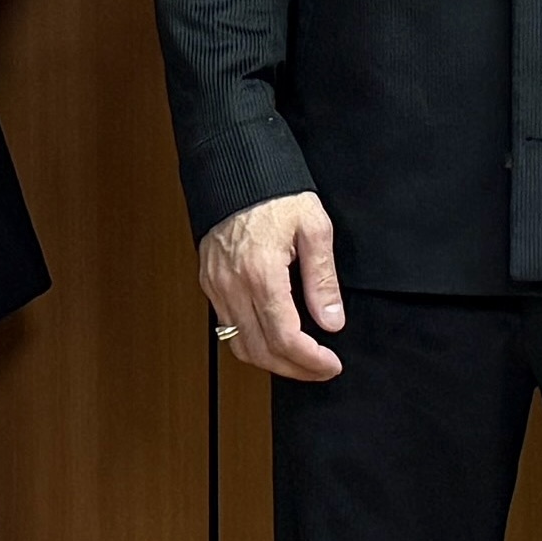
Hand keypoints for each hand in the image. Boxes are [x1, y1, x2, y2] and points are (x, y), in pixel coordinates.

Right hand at [198, 192, 348, 381]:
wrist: (235, 171)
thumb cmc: (276, 194)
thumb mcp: (314, 228)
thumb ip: (322, 278)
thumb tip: (332, 321)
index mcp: (262, 272)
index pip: (285, 337)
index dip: (310, 360)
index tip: (331, 364)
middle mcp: (233, 285)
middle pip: (261, 351)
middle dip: (294, 369)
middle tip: (321, 369)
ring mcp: (216, 286)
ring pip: (240, 346)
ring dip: (272, 362)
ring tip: (301, 361)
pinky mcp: (209, 284)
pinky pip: (227, 329)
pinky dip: (252, 344)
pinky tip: (275, 340)